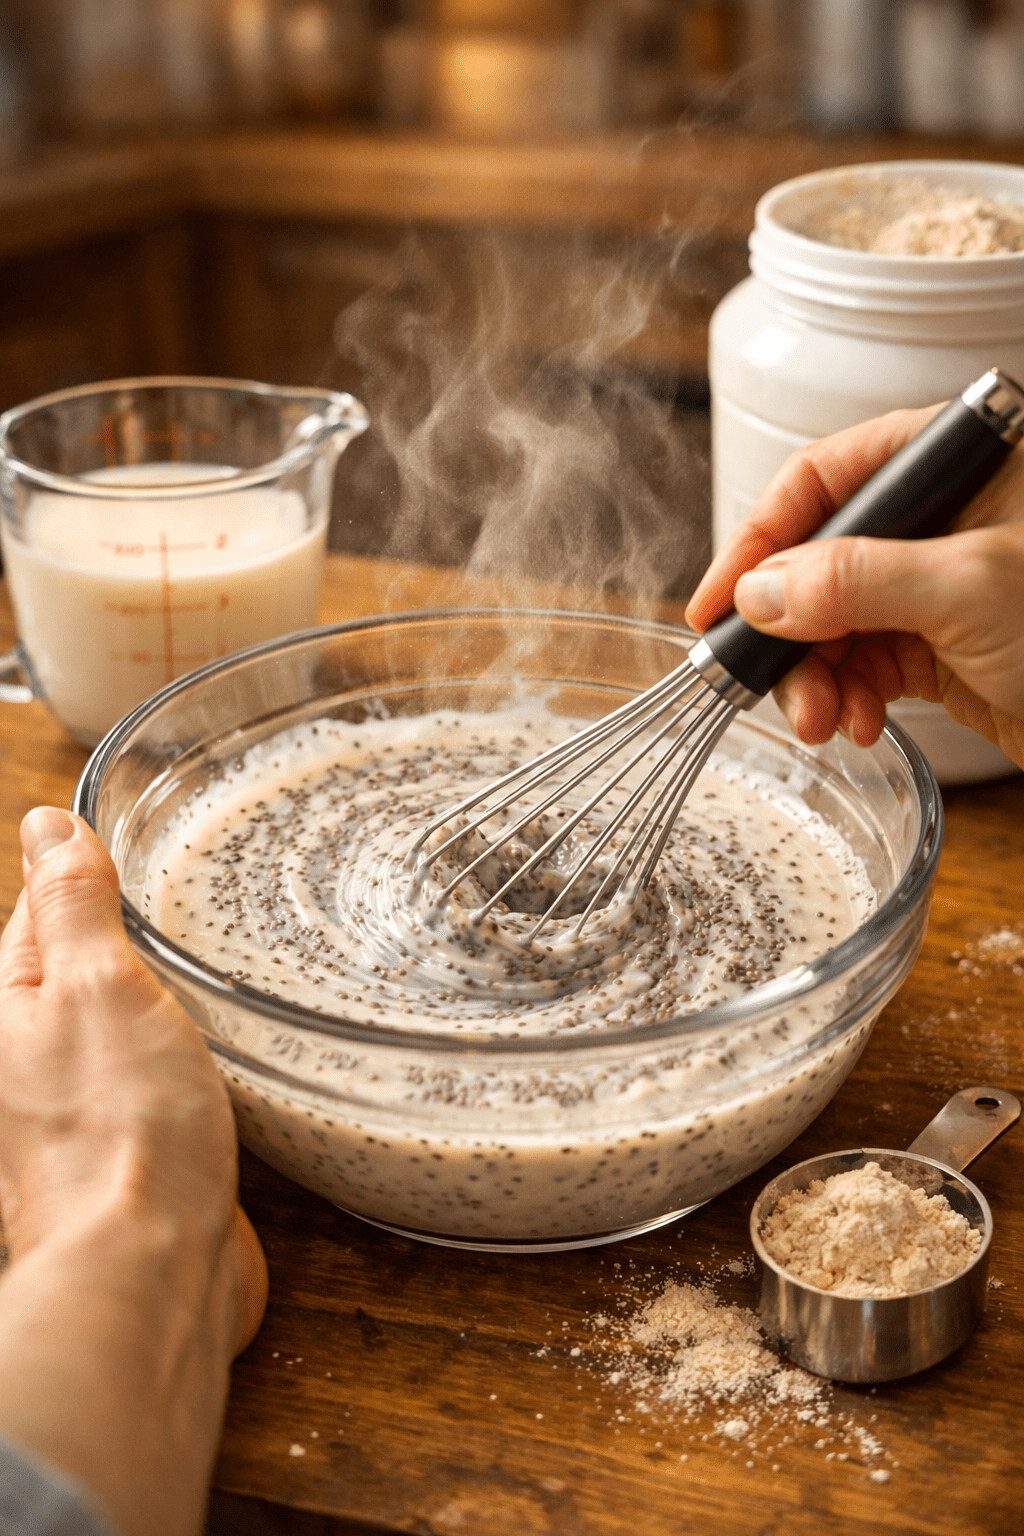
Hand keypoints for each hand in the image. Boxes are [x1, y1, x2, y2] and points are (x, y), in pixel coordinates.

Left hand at [0, 807, 266, 1535]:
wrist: (149, 1272)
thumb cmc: (120, 1128)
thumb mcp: (93, 986)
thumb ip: (71, 905)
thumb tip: (44, 824)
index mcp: (7, 1013)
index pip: (33, 912)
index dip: (74, 871)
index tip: (118, 832)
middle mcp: (31, 1061)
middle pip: (70, 971)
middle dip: (113, 933)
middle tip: (168, 885)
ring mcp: (79, 1110)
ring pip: (115, 1025)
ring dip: (153, 995)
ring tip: (200, 959)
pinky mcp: (130, 1151)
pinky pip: (150, 1076)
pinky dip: (178, 1052)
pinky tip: (212, 1046)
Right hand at [686, 407, 1023, 769]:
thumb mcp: (971, 589)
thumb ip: (856, 580)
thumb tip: (760, 589)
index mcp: (958, 464)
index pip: (826, 477)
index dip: (761, 538)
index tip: (718, 601)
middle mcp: (942, 516)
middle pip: (818, 559)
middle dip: (790, 631)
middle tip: (771, 684)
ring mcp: (938, 583)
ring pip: (834, 621)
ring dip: (817, 678)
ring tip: (828, 723)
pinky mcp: (942, 644)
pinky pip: (865, 665)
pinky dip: (851, 699)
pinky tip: (863, 726)